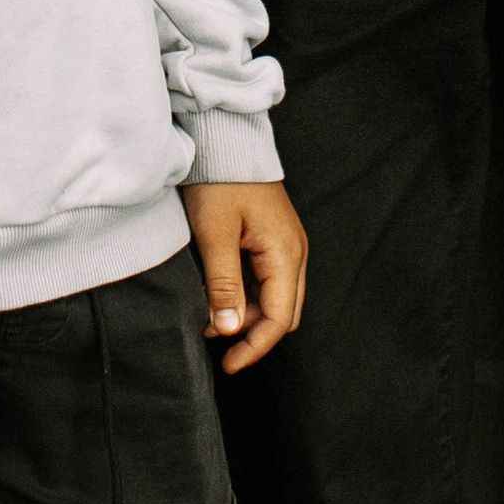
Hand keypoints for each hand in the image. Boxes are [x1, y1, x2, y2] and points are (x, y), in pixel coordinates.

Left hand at [185, 179, 308, 374]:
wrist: (225, 138)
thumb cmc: (219, 180)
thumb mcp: (215, 234)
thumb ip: (223, 284)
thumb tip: (230, 331)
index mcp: (286, 253)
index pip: (280, 320)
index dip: (255, 347)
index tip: (228, 365)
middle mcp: (294, 252)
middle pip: (283, 313)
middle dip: (253, 335)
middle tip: (217, 345)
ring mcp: (287, 244)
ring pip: (276, 298)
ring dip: (248, 315)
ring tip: (209, 319)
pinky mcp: (274, 237)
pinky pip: (268, 279)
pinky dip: (247, 295)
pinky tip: (219, 296)